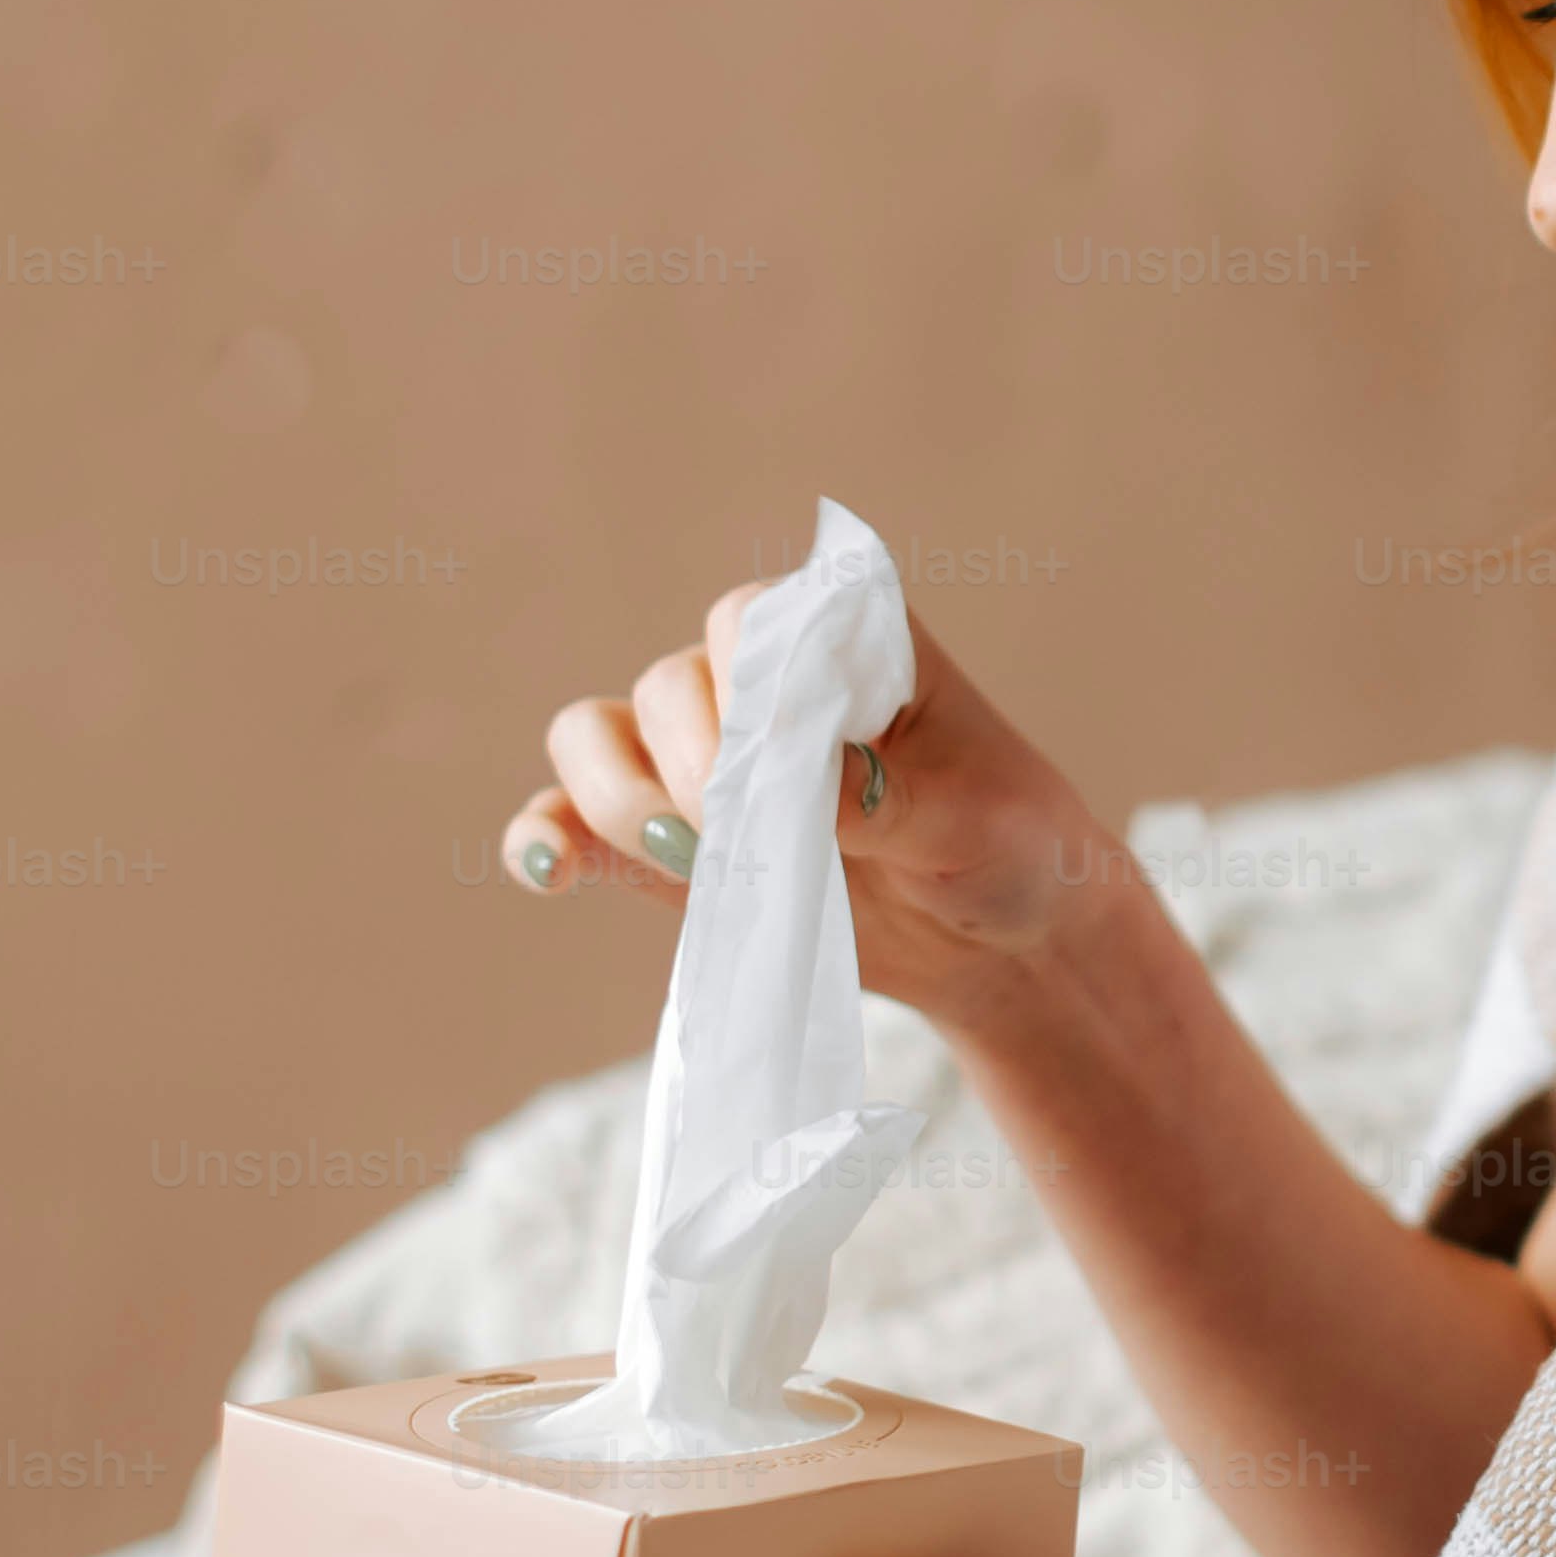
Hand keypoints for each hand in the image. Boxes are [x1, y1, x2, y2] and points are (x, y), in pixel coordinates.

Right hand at [500, 587, 1109, 1016]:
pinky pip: (568, 821)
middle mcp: (755, 680)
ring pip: (595, 738)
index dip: (746, 694)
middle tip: (751, 838)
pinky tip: (550, 871)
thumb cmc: (1008, 843)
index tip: (784, 772)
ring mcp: (700, 757)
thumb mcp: (973, 815)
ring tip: (693, 861)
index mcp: (841, 636)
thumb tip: (787, 782)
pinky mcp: (667, 839)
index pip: (747, 622)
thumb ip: (882, 794)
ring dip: (618, 800)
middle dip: (692, 769)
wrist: (1004, 934)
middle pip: (664, 688)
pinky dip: (546, 838)